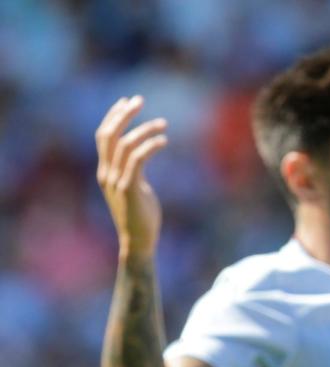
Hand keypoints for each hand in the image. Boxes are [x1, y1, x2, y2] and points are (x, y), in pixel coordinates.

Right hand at [95, 96, 168, 258]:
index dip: (113, 117)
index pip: (103, 136)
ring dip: (144, 129)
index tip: (127, 102)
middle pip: (108, 134)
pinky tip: (163, 141)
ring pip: (124, 144)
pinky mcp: (129, 188)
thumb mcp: (134, 187)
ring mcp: (116, 180)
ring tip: (163, 123)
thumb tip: (143, 154)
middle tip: (139, 100)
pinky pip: (138, 160)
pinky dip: (150, 146)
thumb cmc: (140, 215)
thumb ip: (134, 170)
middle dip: (123, 114)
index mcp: (105, 171)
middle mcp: (106, 173)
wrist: (138, 241)